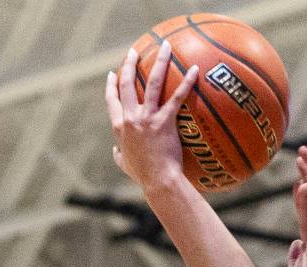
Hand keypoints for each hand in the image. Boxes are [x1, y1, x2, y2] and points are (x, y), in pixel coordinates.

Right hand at [105, 42, 198, 189]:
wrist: (158, 181)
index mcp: (120, 128)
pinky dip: (186, 82)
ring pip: (152, 83)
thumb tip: (115, 152)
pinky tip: (195, 69)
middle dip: (130, 65)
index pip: (112, 101)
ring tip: (165, 46)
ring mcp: (147, 118)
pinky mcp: (164, 121)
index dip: (111, 86)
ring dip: (159, 62)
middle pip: (127, 85)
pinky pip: (177, 97)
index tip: (112, 74)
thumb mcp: (125, 166)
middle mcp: (130, 118)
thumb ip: (119, 156)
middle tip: (134, 51)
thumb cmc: (144, 177)